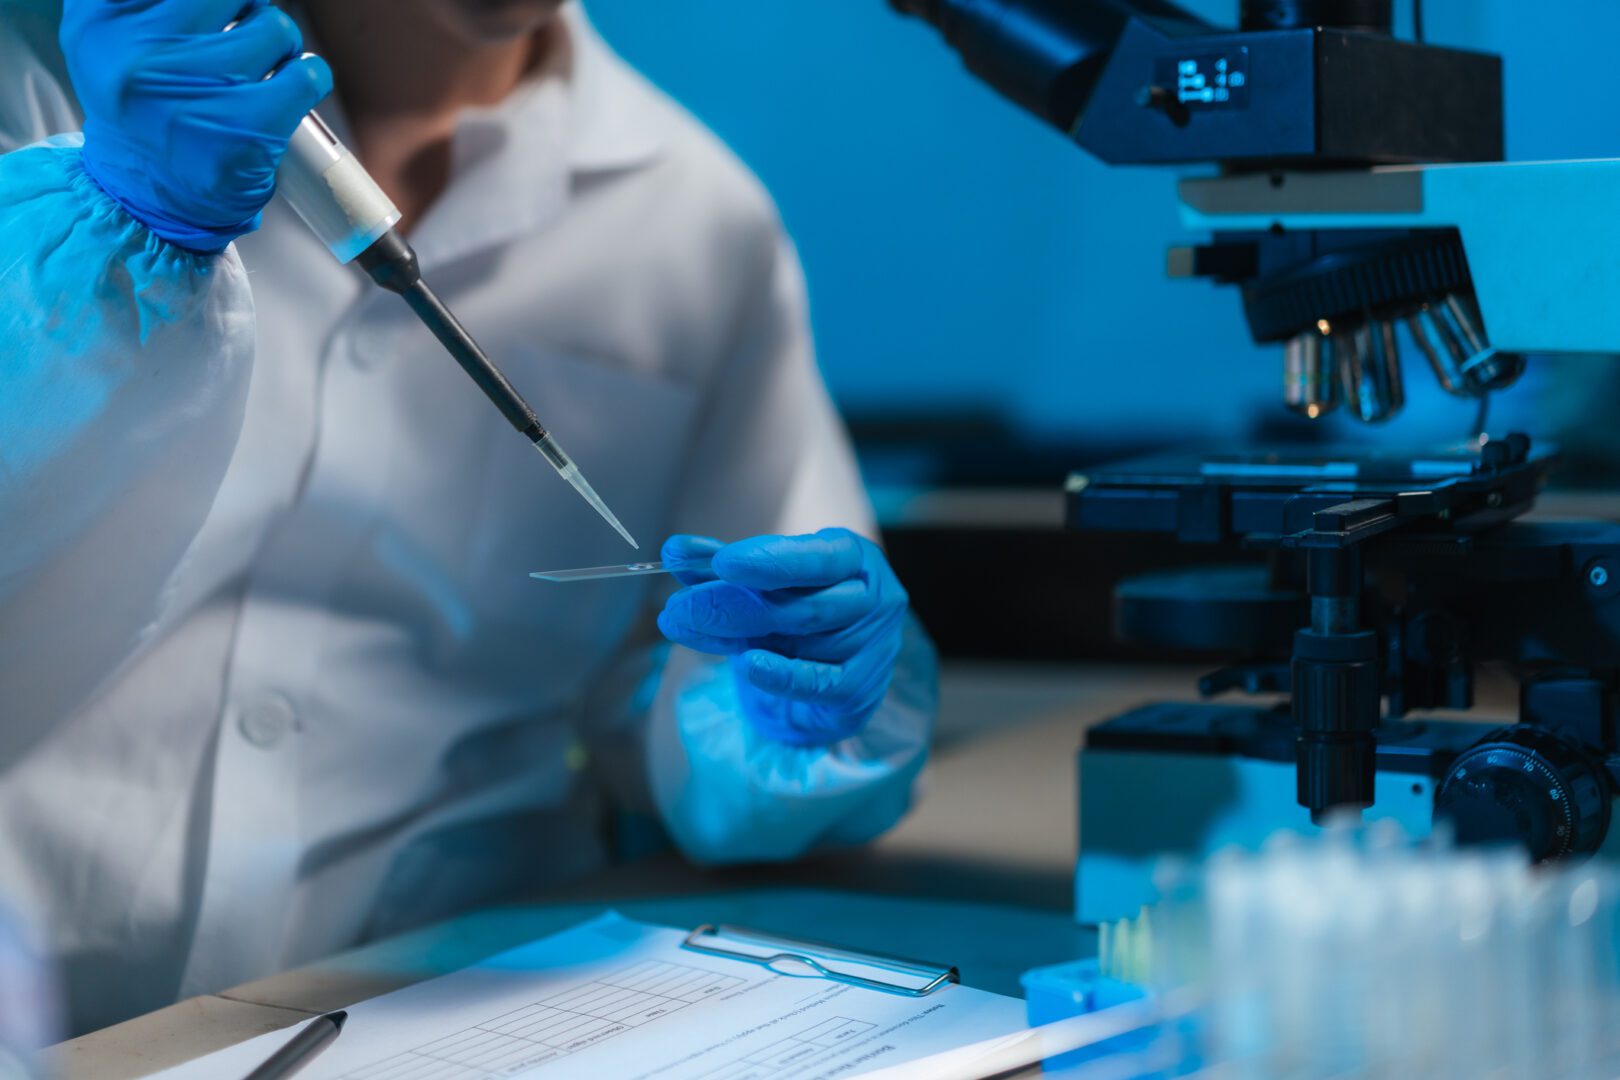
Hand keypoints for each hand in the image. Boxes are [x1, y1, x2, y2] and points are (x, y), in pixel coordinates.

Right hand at [61, 0, 332, 252]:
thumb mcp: (107, 43)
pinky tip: (295, 85)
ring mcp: (199, 91)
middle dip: (248, 11)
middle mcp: (143, 54)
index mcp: (102, 24)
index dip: (211, 2)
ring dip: (280, 43)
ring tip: (264, 67)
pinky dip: (310, 76)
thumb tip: (220, 0)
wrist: (148, 197)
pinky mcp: (248, 125)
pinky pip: (305, 75)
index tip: (217, 14)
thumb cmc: (138, 112)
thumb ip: (143, 7)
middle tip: (244, 37)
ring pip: (274, 28)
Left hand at [657, 529, 909, 746]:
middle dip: (736, 605)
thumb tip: (677, 551)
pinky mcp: (860, 689)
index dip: (771, 560)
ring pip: (805, 643)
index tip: (722, 563)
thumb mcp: (764, 582)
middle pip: (805, 606)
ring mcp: (873, 646)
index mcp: (854, 559)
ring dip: (739, 639)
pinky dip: (781, 676)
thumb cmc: (799, 610)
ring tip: (687, 628)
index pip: (818, 557)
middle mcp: (874, 599)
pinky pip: (817, 683)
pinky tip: (747, 666)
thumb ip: (724, 566)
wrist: (833, 674)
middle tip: (680, 605)